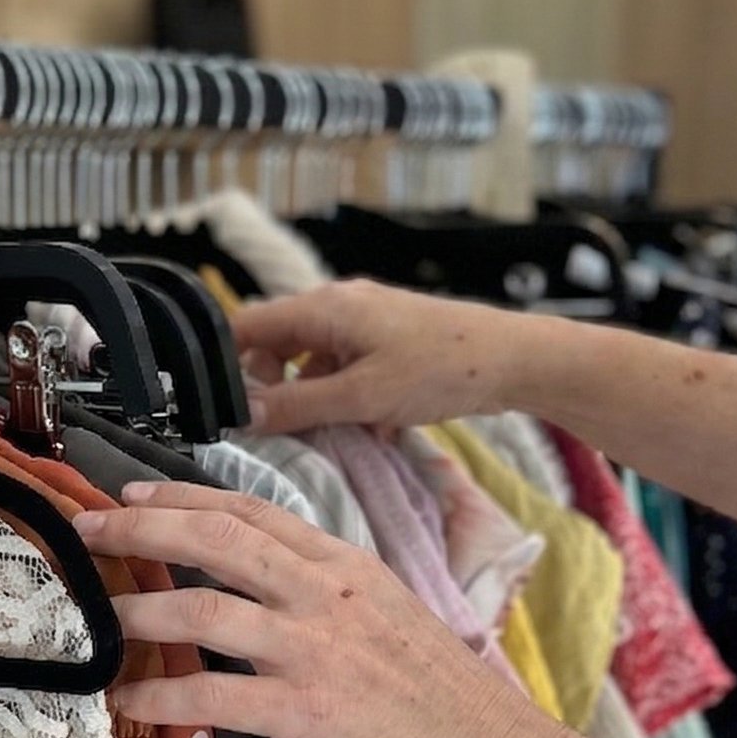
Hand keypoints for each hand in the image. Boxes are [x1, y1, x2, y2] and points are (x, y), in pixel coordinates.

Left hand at [70, 482, 564, 737]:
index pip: (253, 513)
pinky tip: (130, 698)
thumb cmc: (449, 703)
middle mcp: (326, 595)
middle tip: (87, 530)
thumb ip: (336, 597)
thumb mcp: (394, 620)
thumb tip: (283, 592)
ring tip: (95, 616)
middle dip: (140, 528)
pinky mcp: (305, 711)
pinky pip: (212, 694)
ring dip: (138, 609)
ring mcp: (314, 650)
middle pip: (216, 539)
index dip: (186, 498)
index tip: (136, 496)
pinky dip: (161, 693)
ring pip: (203, 608)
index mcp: (348, 567)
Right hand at [234, 280, 520, 436]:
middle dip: (273, 388)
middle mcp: (339, 306)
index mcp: (324, 307)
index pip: (248, 325)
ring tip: (328, 431)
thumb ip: (299, 406)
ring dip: (313, 398)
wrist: (512, 361)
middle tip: (280, 428)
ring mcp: (365, 322)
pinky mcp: (388, 342)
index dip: (226, 365)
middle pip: (278, 344)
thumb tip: (245, 416)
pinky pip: (346, 368)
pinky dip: (346, 398)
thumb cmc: (441, 369)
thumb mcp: (361, 397)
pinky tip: (369, 427)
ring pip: (313, 361)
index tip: (224, 409)